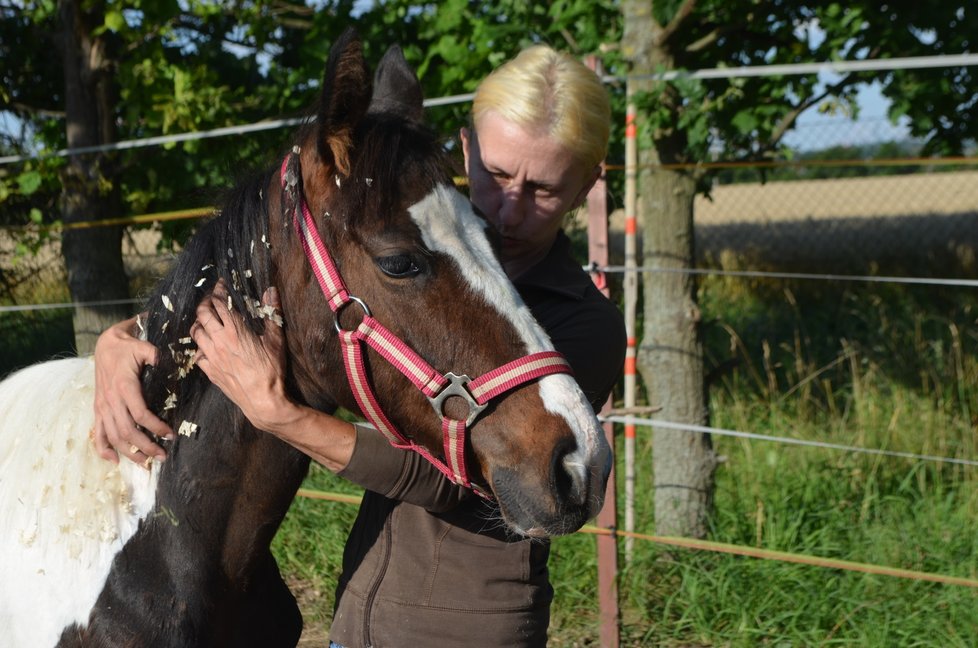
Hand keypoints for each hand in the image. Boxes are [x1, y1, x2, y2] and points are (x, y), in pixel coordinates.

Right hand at [93, 315, 172, 466]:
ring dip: (129, 452)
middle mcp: (111, 400)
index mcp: (124, 387)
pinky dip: (103, 449)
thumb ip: (158, 356)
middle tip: (163, 456)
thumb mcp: (144, 348)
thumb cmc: (129, 348)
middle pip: (127, 431)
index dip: (156, 427)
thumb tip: (175, 363)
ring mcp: (102, 406)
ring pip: (113, 436)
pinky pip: (97, 433)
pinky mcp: (97, 409)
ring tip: (145, 463)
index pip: (140, 414)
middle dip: (145, 446)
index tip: (171, 435)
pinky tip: (114, 460)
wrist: (105, 346)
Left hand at [191, 283, 293, 431]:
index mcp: (235, 331)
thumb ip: (272, 314)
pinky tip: (206, 346)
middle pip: (202, 314)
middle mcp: (219, 341)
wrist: (262, 400)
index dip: (218, 291)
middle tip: (211, 299)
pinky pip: (197, 355)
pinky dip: (199, 347)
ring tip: (205, 320)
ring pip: (195, 333)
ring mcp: (211, 357)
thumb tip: (271, 291)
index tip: (221, 285)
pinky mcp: (210, 371)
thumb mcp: (276, 341)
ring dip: (199, 323)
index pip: (219, 303)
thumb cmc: (272, 370)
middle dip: (205, 303)